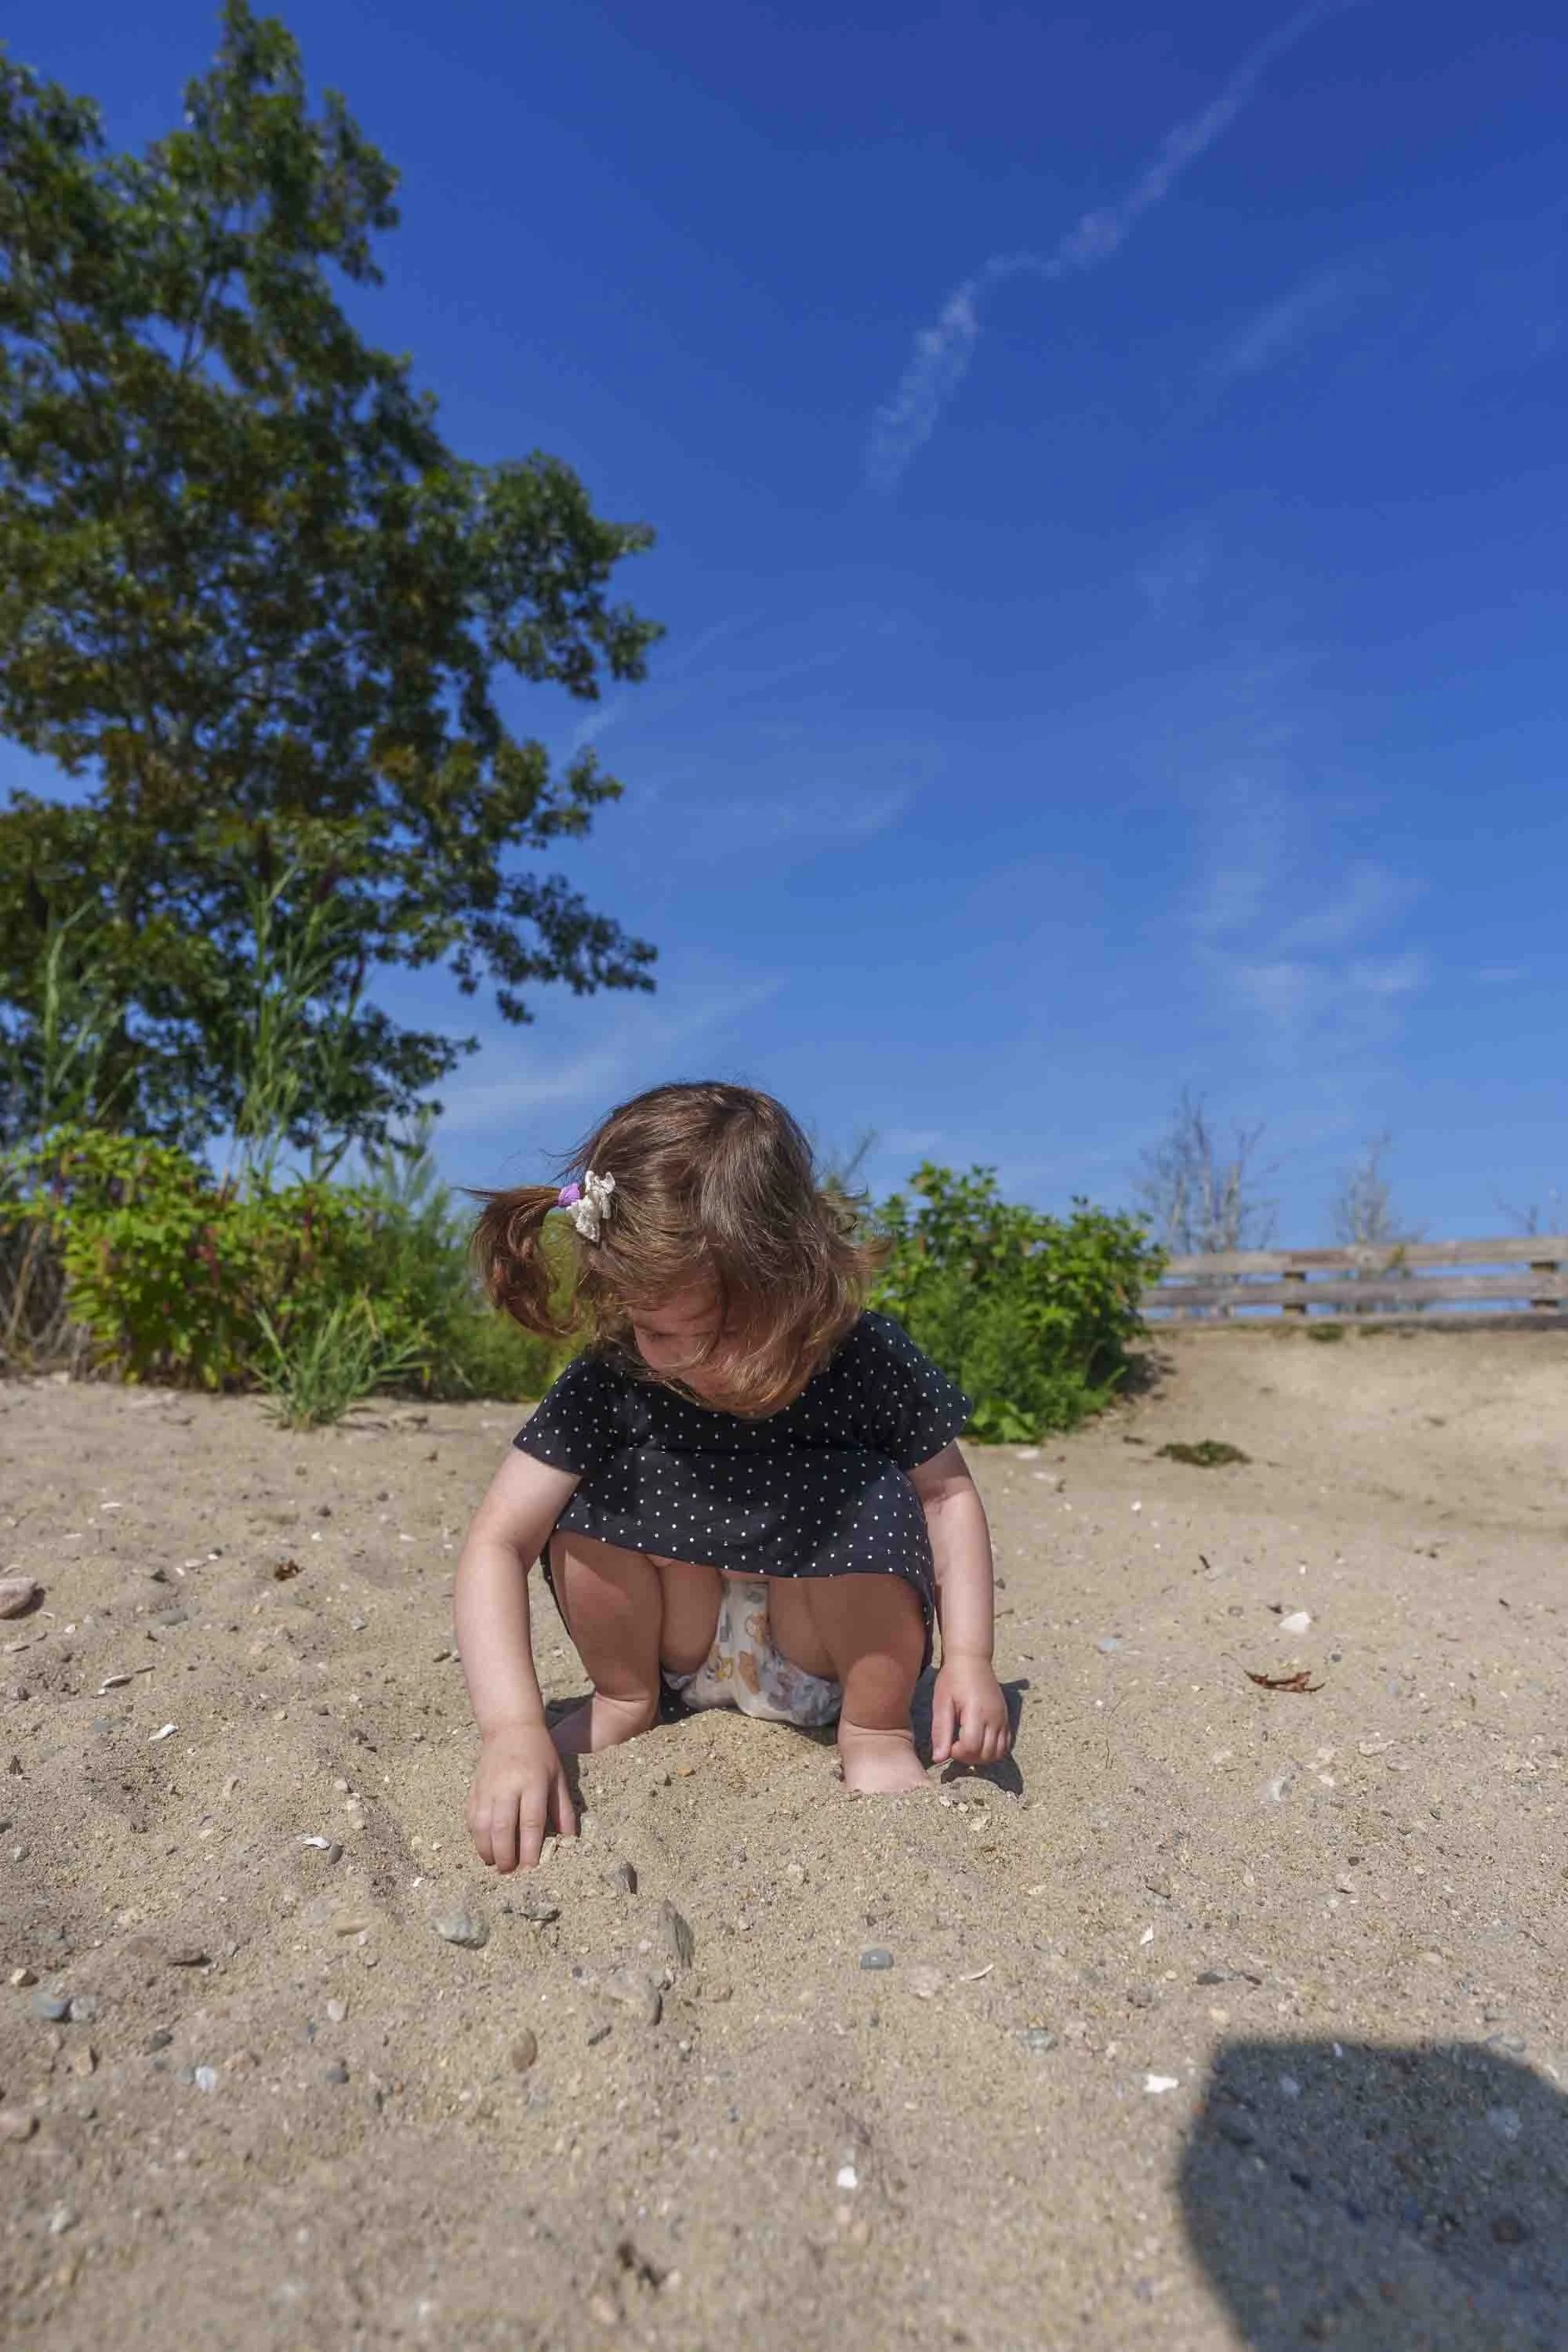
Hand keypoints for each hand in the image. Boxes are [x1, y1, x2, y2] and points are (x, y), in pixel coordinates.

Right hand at [467, 1723, 577, 1871]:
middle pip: (503, 1829)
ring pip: (482, 1826)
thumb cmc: (540, 1753)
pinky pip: (471, 1818)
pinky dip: (476, 1837)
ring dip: (487, 1850)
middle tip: (510, 1871)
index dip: (530, 1849)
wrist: (510, 1727)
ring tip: (496, 1863)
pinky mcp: (474, 1788)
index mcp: (533, 1782)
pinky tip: (485, 1846)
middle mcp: (508, 1786)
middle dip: (505, 1855)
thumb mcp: (558, 1777)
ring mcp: (488, 1788)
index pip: (531, 1823)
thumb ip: (563, 1809)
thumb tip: (569, 1839)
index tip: (531, 1869)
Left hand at [931, 1655, 1010, 1766]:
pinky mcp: (1006, 1718)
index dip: (958, 1753)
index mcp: (977, 1712)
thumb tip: (939, 1759)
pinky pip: (1005, 1745)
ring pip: (998, 1753)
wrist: (972, 1660)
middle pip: (987, 1754)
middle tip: (955, 1747)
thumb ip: (941, 1731)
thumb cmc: (953, 1679)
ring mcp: (1003, 1719)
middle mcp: (994, 1718)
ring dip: (981, 1757)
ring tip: (966, 1746)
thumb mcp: (942, 1703)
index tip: (948, 1744)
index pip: (972, 1747)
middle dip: (969, 1757)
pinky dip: (993, 1751)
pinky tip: (978, 1743)